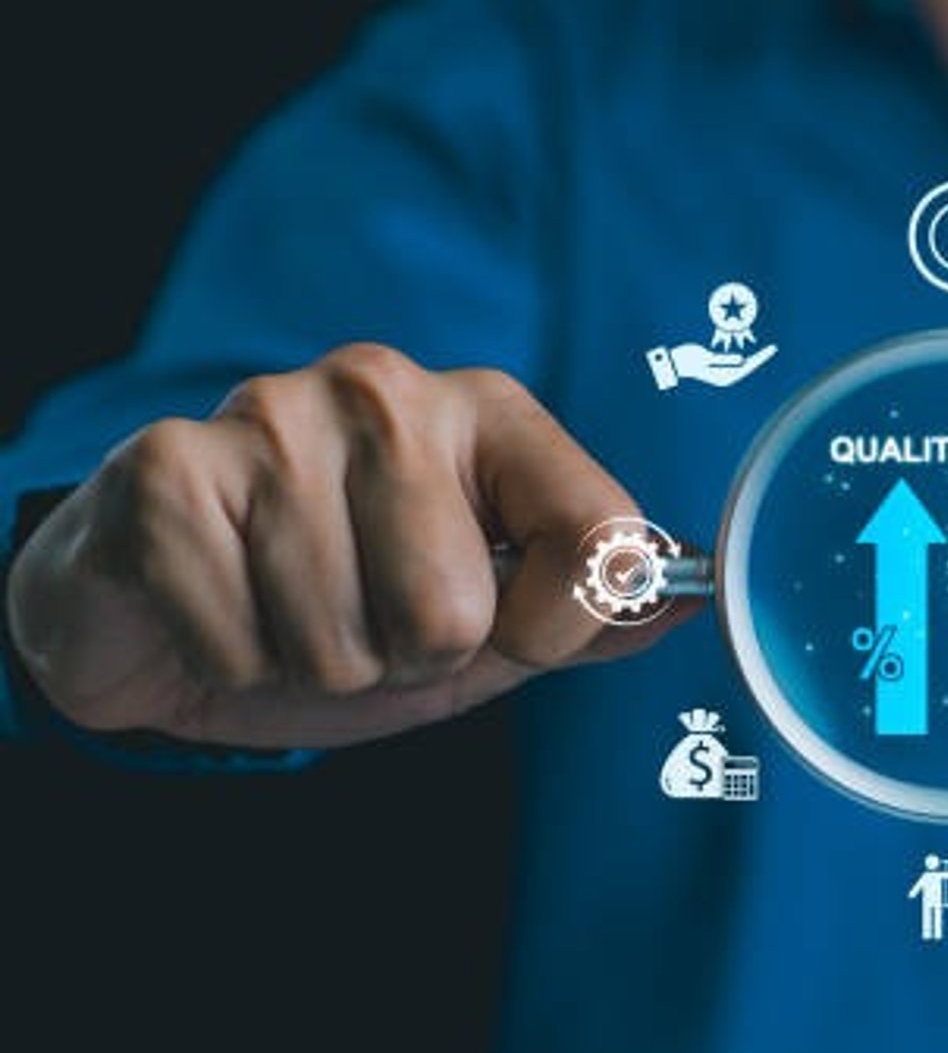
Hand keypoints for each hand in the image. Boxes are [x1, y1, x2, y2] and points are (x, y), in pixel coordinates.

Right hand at [4, 343, 698, 749]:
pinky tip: (221, 610)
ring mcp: (272, 415)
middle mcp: (387, 388)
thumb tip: (687, 593)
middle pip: (458, 610)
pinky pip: (245, 642)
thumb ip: (584, 608)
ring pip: (348, 639)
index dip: (557, 625)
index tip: (504, 628)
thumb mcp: (483, 620)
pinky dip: (234, 661)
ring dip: (318, 664)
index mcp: (487, 412)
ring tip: (285, 613)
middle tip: (357, 618)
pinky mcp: (169, 467)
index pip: (601, 533)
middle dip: (408, 655)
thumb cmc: (337, 607)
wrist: (155, 608)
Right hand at [667, 342, 777, 387]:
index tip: (769, 351)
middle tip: (773, 349)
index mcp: (723, 377)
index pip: (746, 367)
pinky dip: (745, 359)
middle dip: (760, 358)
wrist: (674, 362)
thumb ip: (724, 360)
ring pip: (743, 365)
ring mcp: (722, 373)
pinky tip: (753, 357)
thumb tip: (742, 360)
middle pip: (748, 366)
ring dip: (754, 359)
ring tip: (768, 351)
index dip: (759, 359)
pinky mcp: (719, 367)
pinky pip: (736, 363)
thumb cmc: (687, 360)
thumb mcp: (706, 358)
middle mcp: (725, 377)